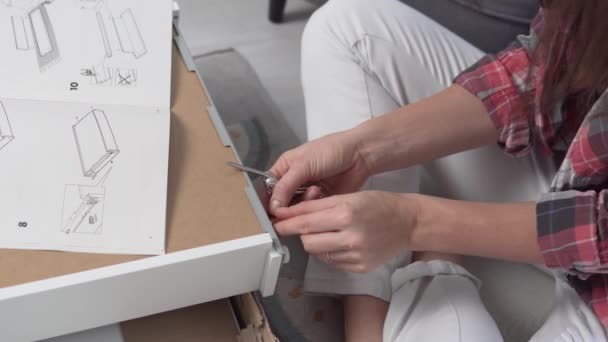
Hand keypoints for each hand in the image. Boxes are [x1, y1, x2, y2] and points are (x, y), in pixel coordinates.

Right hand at [268, 131, 370, 213]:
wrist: (359, 154)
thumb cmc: (331, 150)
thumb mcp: (303, 164)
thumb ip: (286, 185)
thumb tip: (273, 206)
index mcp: (285, 168)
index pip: (267, 188)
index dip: (267, 200)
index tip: (268, 212)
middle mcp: (293, 181)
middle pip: (280, 202)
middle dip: (285, 205)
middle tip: (292, 206)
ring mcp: (307, 192)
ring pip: (295, 208)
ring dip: (302, 203)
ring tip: (314, 190)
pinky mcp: (320, 201)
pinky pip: (310, 210)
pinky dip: (313, 205)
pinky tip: (319, 193)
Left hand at [273, 191, 418, 272]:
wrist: (407, 223)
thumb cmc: (379, 204)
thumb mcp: (348, 196)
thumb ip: (317, 205)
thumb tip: (289, 213)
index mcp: (346, 214)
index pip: (305, 222)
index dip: (287, 223)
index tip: (276, 223)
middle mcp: (350, 237)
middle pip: (307, 241)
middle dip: (303, 233)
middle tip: (310, 224)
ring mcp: (355, 256)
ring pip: (318, 253)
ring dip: (317, 242)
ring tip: (331, 231)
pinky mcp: (359, 268)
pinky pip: (332, 262)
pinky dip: (330, 251)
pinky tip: (342, 241)